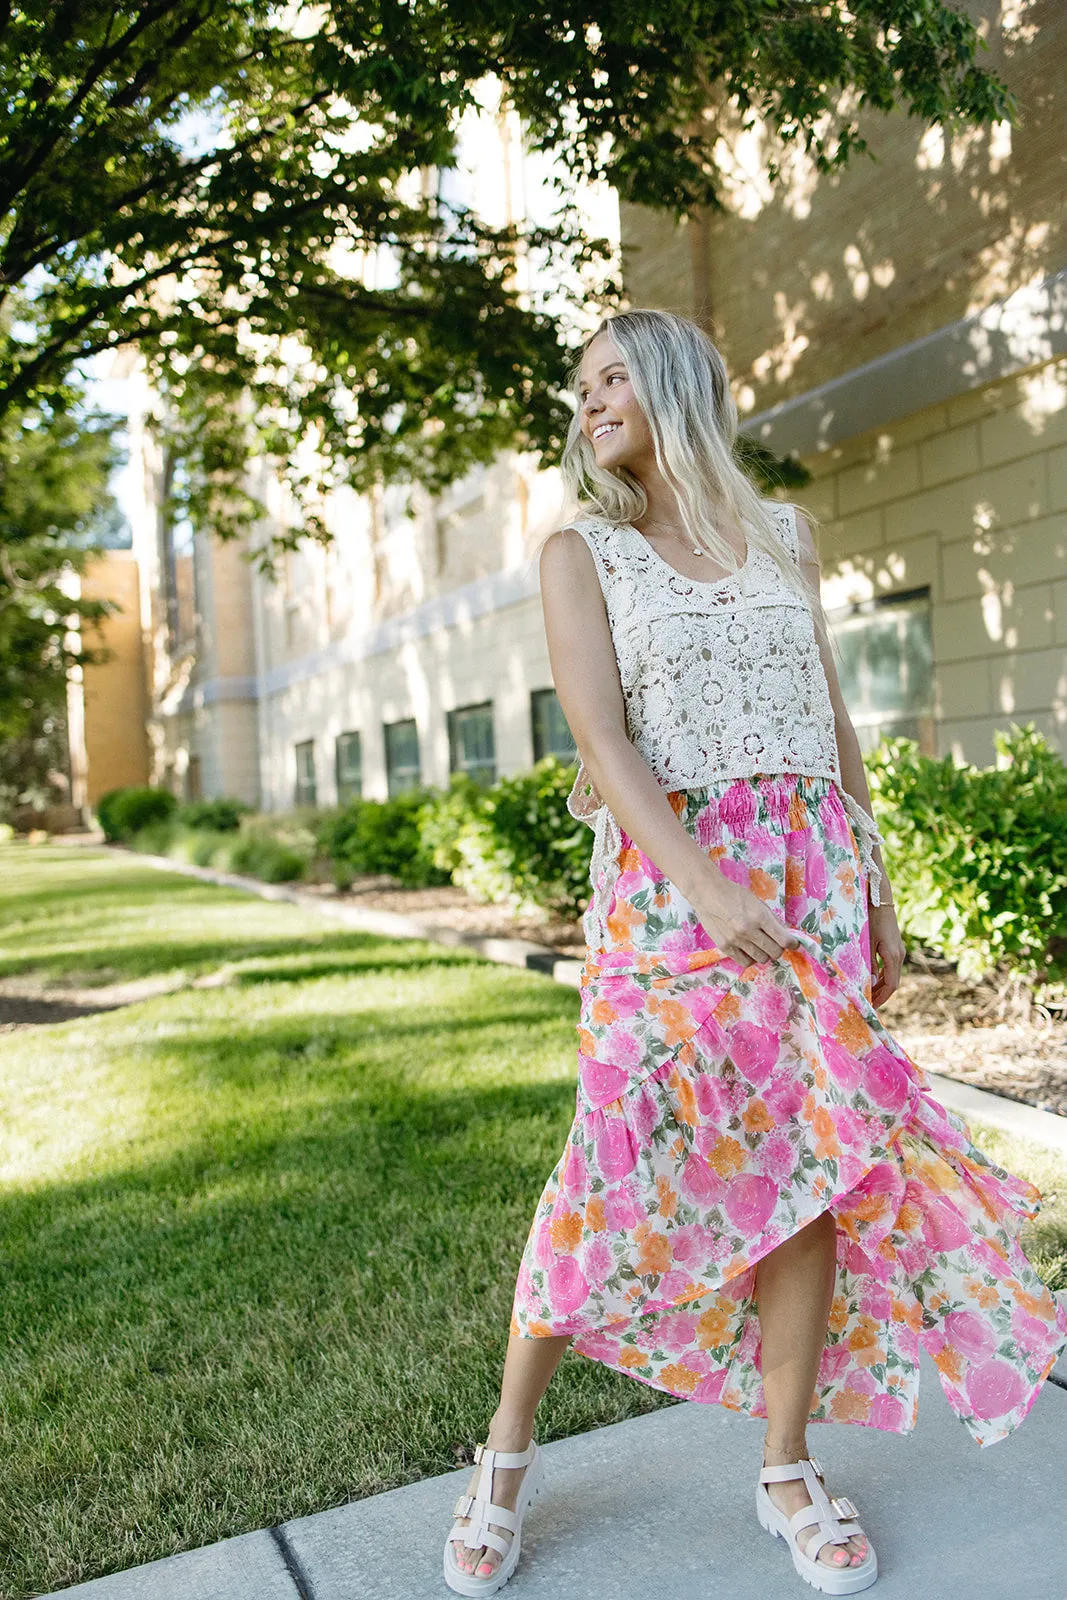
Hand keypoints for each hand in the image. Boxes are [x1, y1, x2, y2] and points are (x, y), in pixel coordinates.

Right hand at [688, 866, 804, 968]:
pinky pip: (746, 962)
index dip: (793, 944)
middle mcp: (748, 930)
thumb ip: (772, 919)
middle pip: (775, 952)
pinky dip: (752, 959)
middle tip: (775, 943)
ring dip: (765, 954)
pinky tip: (750, 951)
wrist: (708, 894)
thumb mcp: (758, 903)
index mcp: (759, 916)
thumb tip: (787, 934)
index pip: (784, 940)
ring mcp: (736, 940)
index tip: (794, 944)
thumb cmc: (734, 895)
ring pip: (762, 959)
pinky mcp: (725, 947)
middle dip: (779, 949)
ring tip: (760, 945)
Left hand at [868, 900, 904, 1007]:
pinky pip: (891, 967)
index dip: (882, 998)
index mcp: (892, 956)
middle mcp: (899, 955)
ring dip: (882, 986)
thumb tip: (867, 983)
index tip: (872, 1007)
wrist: (880, 900)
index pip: (891, 985)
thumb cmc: (871, 920)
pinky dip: (883, 977)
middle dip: (881, 995)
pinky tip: (872, 980)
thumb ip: (868, 963)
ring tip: (869, 995)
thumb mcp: (867, 943)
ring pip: (893, 976)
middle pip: (893, 983)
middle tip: (868, 1005)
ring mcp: (899, 951)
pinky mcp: (896, 947)